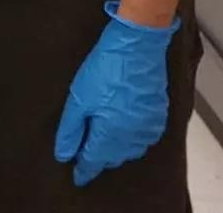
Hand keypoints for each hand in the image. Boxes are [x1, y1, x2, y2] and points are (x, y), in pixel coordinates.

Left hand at [53, 2, 178, 186]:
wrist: (138, 46)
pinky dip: (133, 139)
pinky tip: (125, 131)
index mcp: (110, 135)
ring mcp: (148, 126)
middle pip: (113, 158)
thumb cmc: (106, 68)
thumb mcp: (79, 99)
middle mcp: (132, 137)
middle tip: (86, 156)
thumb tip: (63, 155)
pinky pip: (145, 137)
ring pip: (130, 150)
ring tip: (104, 144)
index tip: (78, 177)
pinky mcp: (158, 114)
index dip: (84, 169)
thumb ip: (70, 130)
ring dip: (116, 150)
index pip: (95, 161)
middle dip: (99, 158)